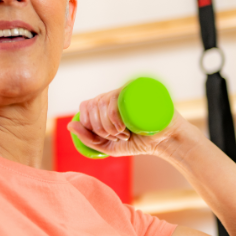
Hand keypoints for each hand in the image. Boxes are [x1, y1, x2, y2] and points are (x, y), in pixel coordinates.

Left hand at [67, 87, 186, 156]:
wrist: (165, 142)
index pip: (85, 106)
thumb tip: (70, 125)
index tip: (104, 137)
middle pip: (92, 106)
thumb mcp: (108, 146)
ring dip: (109, 126)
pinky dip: (113, 117)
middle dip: (101, 129)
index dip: (89, 124)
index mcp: (105, 104)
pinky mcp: (136, 89)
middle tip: (119, 137)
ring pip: (101, 103)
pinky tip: (124, 128)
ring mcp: (124, 91)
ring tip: (125, 134)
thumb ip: (88, 139)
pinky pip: (114, 99)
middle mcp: (113, 95)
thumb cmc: (138, 143)